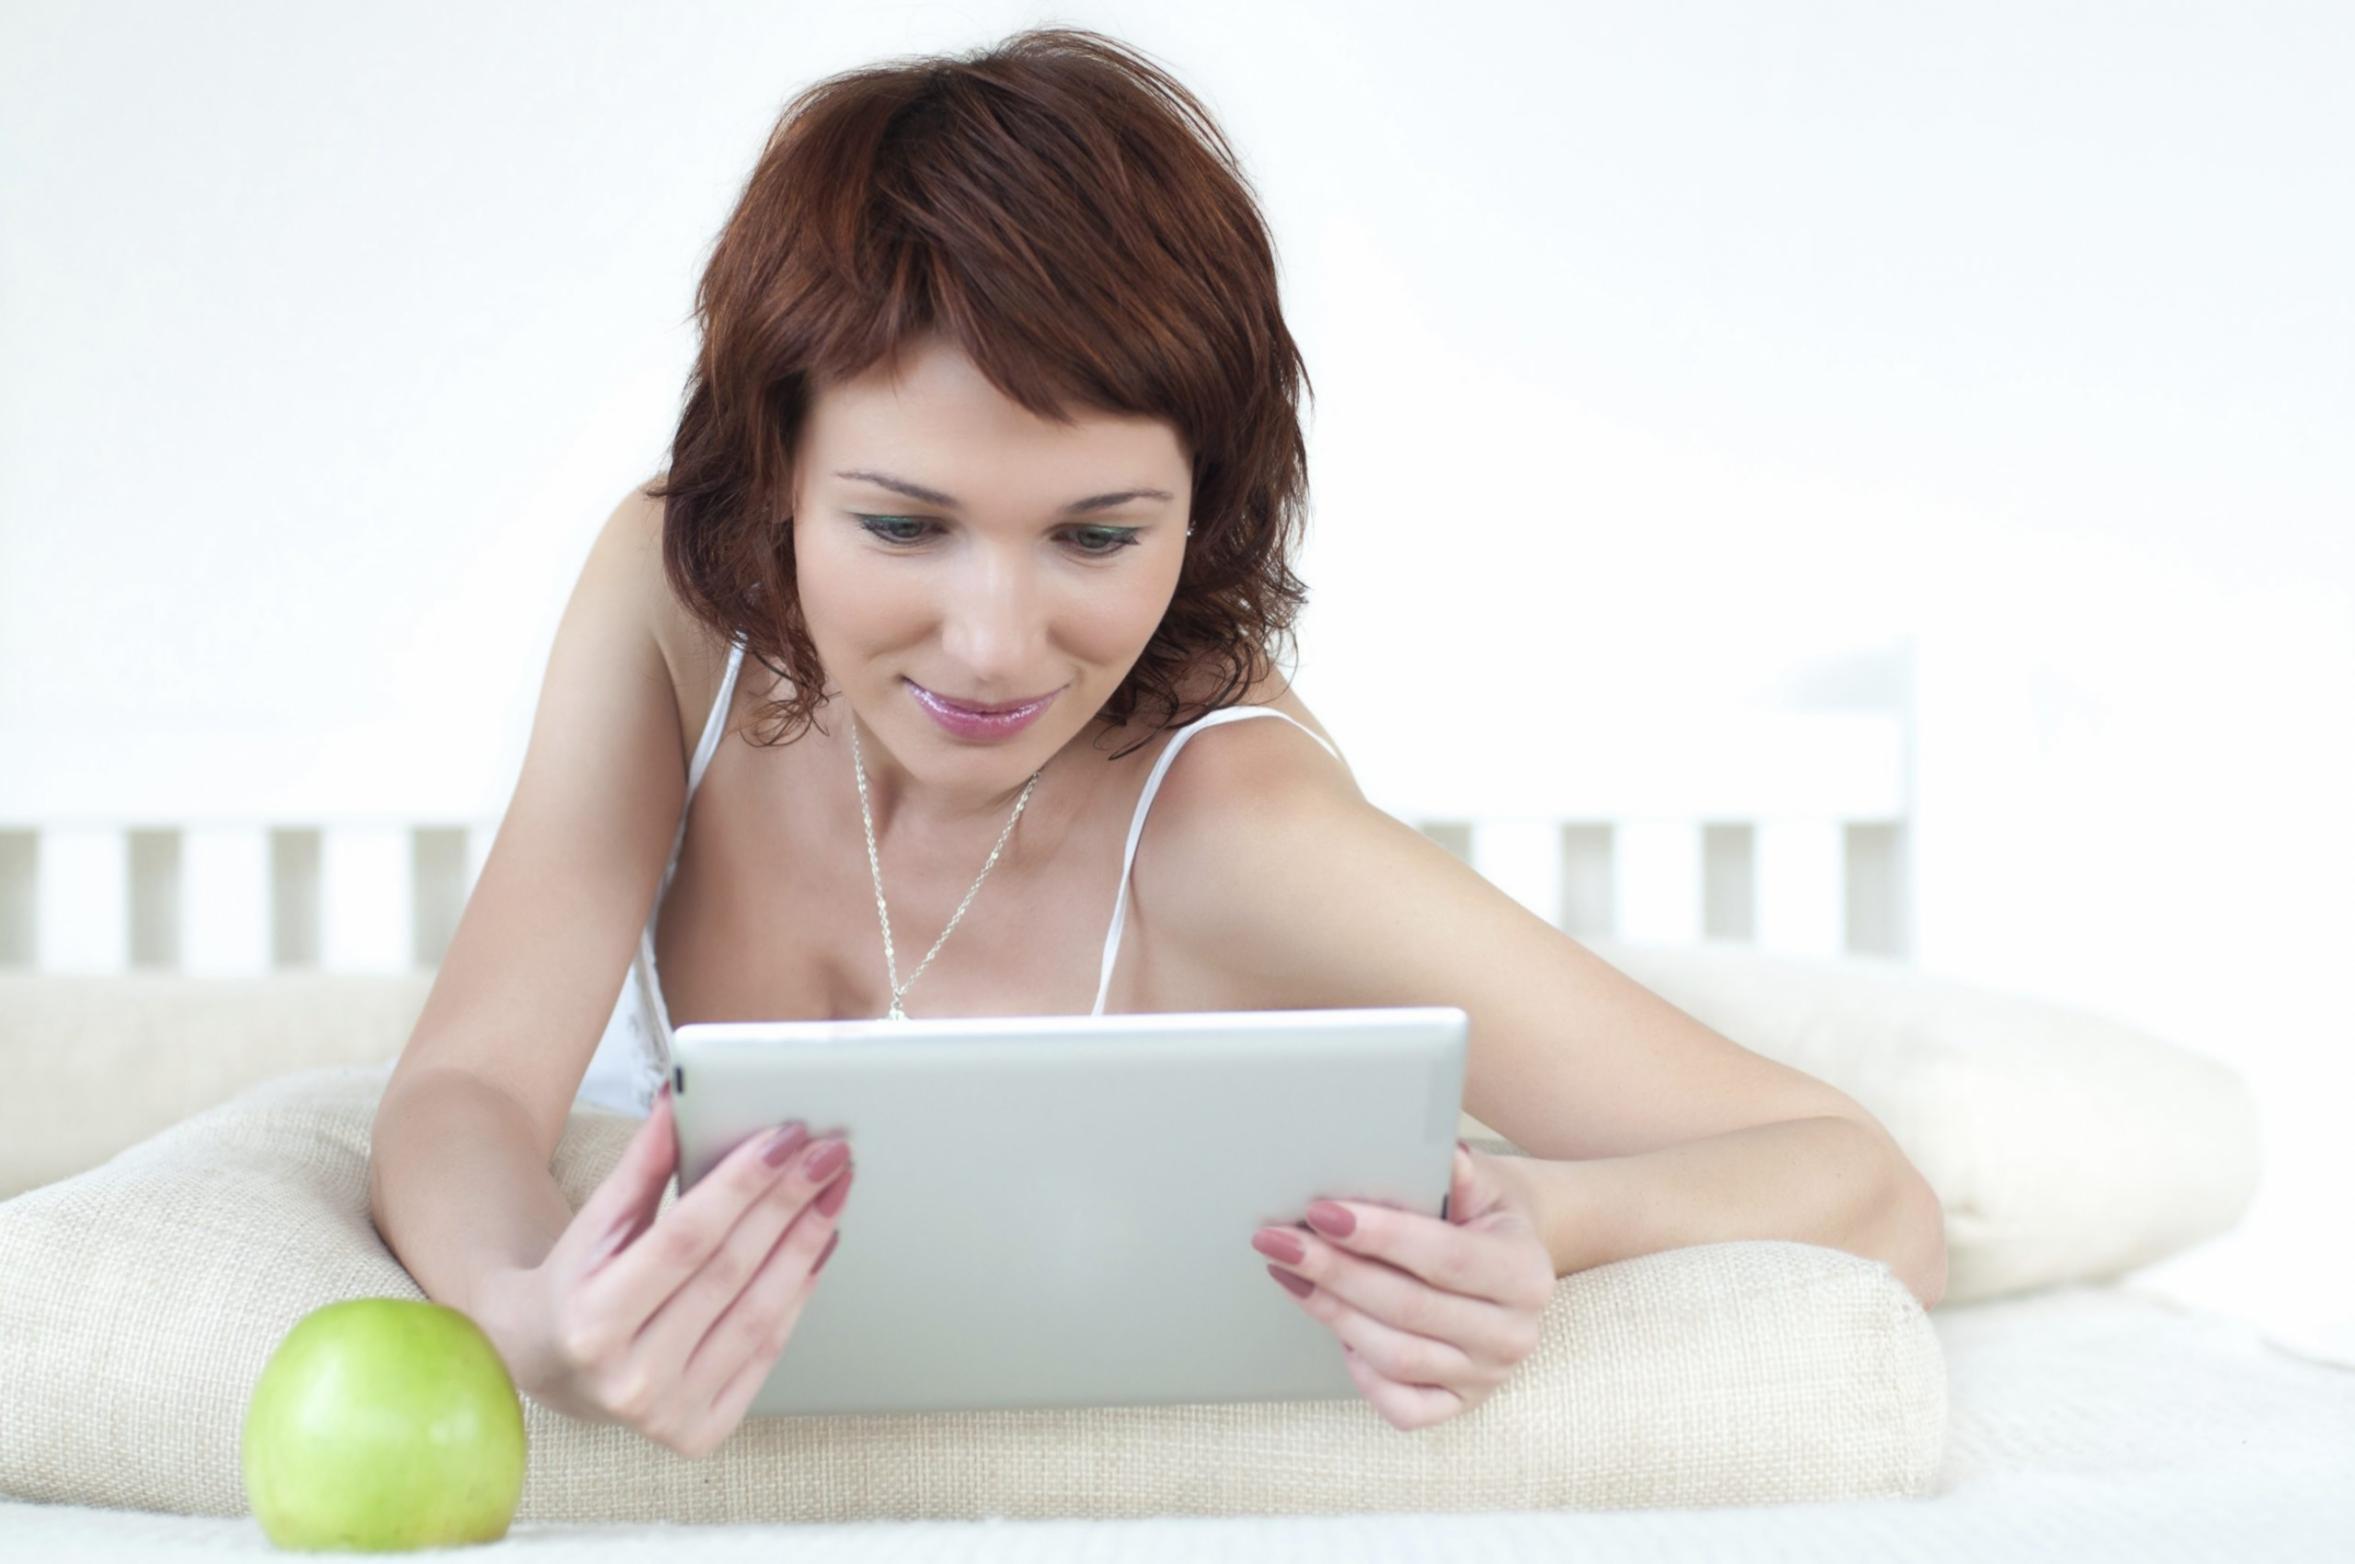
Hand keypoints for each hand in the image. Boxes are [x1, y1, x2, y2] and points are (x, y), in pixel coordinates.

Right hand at [476, 1086, 853, 1458]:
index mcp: (593, 1322)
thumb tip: (680, 1095)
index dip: (741, 1185)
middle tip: (830, 1153)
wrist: (545, 1367)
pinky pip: (766, 1352)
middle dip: (788, 1204)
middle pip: (731, 1274)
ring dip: (807, 1245)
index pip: (685, 1240)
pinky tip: (820, 1245)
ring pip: (759, 1315)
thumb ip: (641, 1165)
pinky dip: (798, 1294)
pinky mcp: (701, 1432)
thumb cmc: (575, 1283)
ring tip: (834, 1192)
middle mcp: (629, 1377)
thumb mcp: (594, 1223)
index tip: (787, 1137)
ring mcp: (668, 1414)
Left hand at [1252, 1142, 1555, 1430]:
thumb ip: (1462, 1173)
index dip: (1380, 1236)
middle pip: (1410, 1309)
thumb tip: (1442, 1153)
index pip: (1445, 1258)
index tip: (1322, 1213)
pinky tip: (1337, 1332)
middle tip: (1280, 1241)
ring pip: (1396, 1357)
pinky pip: (1403, 1408)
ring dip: (1333, 1313)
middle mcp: (1513, 1333)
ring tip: (1291, 1273)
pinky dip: (1363, 1374)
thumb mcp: (1487, 1183)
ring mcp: (1487, 1376)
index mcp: (1526, 1272)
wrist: (1514, 1261)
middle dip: (1335, 1272)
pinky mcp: (1461, 1405)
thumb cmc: (1487, 1215)